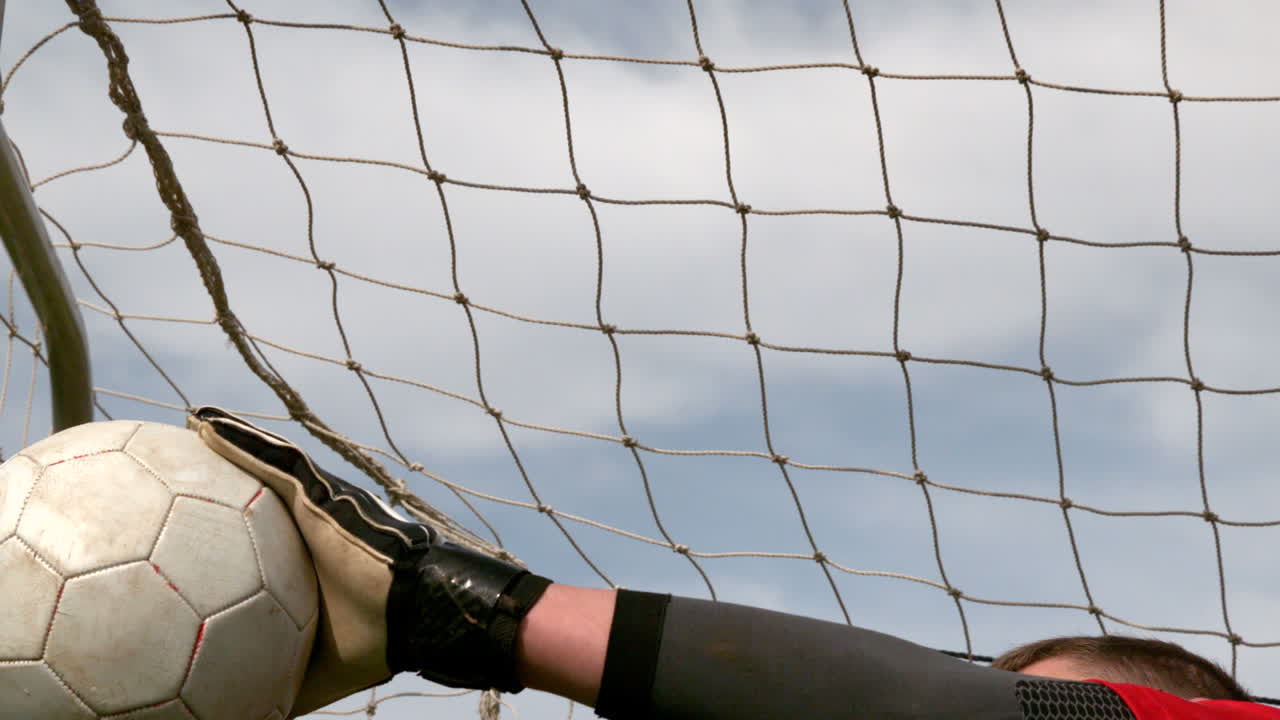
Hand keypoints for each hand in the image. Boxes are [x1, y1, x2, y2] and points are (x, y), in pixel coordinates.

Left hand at [188, 407, 550, 716]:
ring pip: (263, 462)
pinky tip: (205, 425)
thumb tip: (238, 712)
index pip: (256, 535)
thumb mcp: (308, 669)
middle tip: (179, 456)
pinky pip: (272, 462)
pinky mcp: (322, 493)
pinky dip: (239, 442)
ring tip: (192, 422)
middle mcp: (310, 522)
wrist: (419, 612)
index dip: (225, 522)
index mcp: (304, 560)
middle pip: (257, 487)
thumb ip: (271, 680)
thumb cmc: (375, 640)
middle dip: (224, 467)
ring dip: (227, 441)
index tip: (188, 514)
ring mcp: (319, 502)